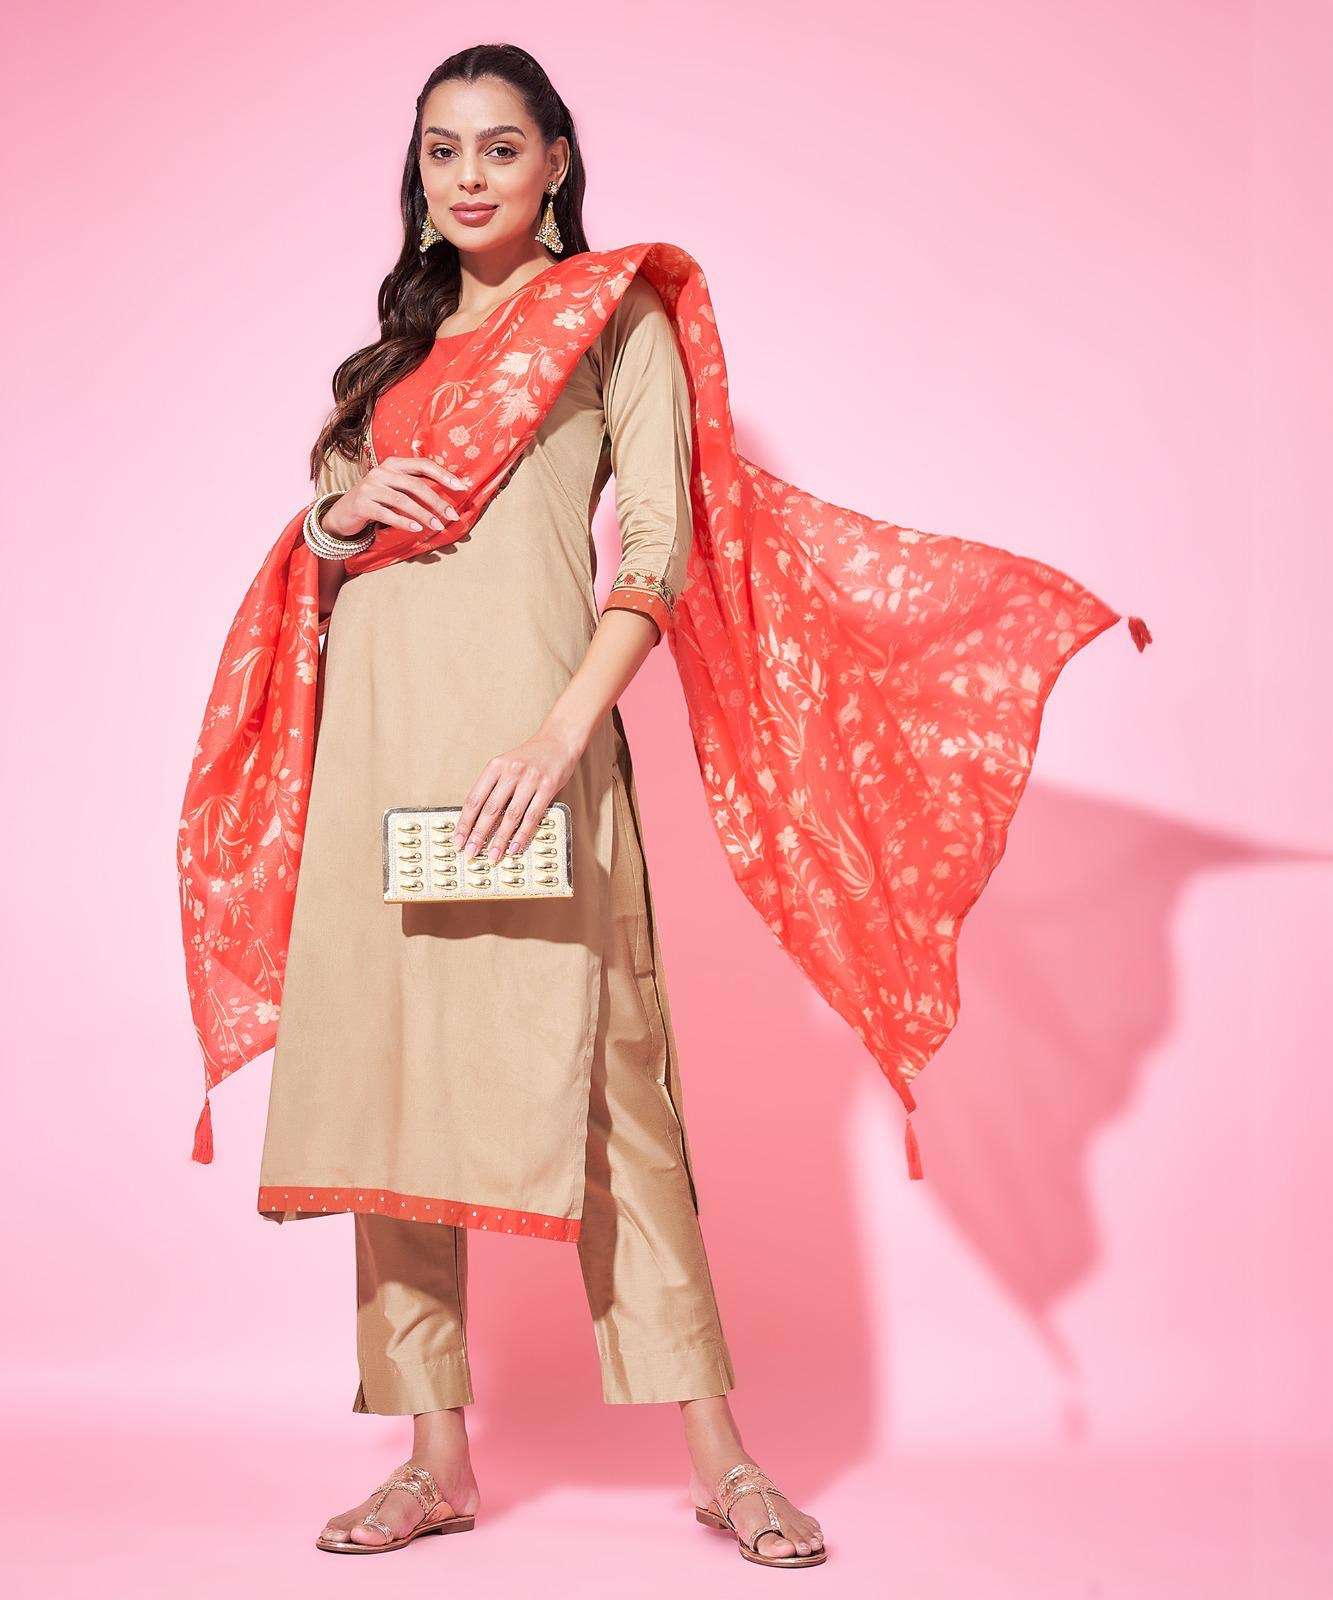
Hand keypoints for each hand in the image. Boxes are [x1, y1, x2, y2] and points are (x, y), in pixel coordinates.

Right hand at [322, 456, 468, 538]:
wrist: (344, 512)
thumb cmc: (377, 500)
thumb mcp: (395, 488)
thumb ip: (415, 487)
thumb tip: (449, 496)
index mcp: (393, 464)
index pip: (423, 464)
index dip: (443, 475)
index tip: (462, 487)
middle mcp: (381, 471)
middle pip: (415, 485)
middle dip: (437, 501)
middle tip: (453, 516)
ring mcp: (370, 487)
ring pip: (402, 500)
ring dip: (423, 514)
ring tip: (439, 526)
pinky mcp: (362, 504)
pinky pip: (386, 514)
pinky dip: (403, 522)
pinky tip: (417, 529)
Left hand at [456, 725, 585, 862]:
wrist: (558, 740)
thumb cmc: (530, 757)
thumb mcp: (506, 766)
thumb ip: (494, 788)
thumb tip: (478, 820)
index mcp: (495, 766)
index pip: (474, 799)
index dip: (465, 822)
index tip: (458, 839)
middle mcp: (510, 772)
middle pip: (490, 809)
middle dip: (478, 834)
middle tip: (471, 852)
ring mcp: (530, 779)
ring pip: (511, 815)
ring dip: (500, 839)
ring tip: (493, 855)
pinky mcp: (548, 787)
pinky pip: (533, 816)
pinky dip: (523, 834)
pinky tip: (515, 846)